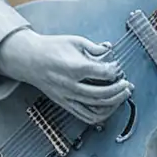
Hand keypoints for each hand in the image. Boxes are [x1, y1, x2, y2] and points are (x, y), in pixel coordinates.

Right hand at [0, 30, 132, 126]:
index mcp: (74, 68)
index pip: (103, 73)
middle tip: (127, 84)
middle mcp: (71, 86)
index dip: (115, 70)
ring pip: (96, 108)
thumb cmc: (51, 47)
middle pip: (103, 94)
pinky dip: (101, 114)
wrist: (29, 59)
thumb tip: (109, 50)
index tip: (117, 66)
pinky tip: (109, 106)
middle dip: (119, 89)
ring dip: (113, 103)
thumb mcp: (74, 41)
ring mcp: (67, 97)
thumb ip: (94, 47)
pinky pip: (86, 116)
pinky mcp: (65, 104)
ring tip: (122, 95)